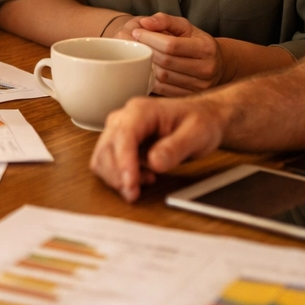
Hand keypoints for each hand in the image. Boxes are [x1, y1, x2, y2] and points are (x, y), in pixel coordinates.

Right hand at [90, 95, 228, 201]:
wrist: (202, 118)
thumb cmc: (199, 122)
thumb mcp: (197, 133)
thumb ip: (175, 147)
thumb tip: (154, 162)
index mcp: (141, 110)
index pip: (124, 136)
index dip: (123, 162)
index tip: (131, 184)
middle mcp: (124, 118)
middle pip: (106, 148)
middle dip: (116, 175)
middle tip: (134, 194)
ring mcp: (119, 131)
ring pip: (102, 158)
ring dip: (116, 177)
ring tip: (143, 183)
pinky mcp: (120, 144)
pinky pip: (109, 164)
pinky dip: (119, 176)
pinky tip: (142, 178)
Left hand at [125, 13, 226, 95]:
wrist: (217, 65)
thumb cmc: (196, 42)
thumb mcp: (185, 27)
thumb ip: (165, 20)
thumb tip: (145, 23)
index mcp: (206, 48)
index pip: (171, 45)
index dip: (150, 38)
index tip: (137, 32)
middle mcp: (205, 68)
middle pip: (166, 61)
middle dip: (146, 51)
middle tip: (134, 43)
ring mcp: (199, 85)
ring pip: (163, 77)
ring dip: (146, 66)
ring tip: (139, 55)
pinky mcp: (190, 96)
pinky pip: (163, 90)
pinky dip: (151, 80)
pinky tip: (145, 70)